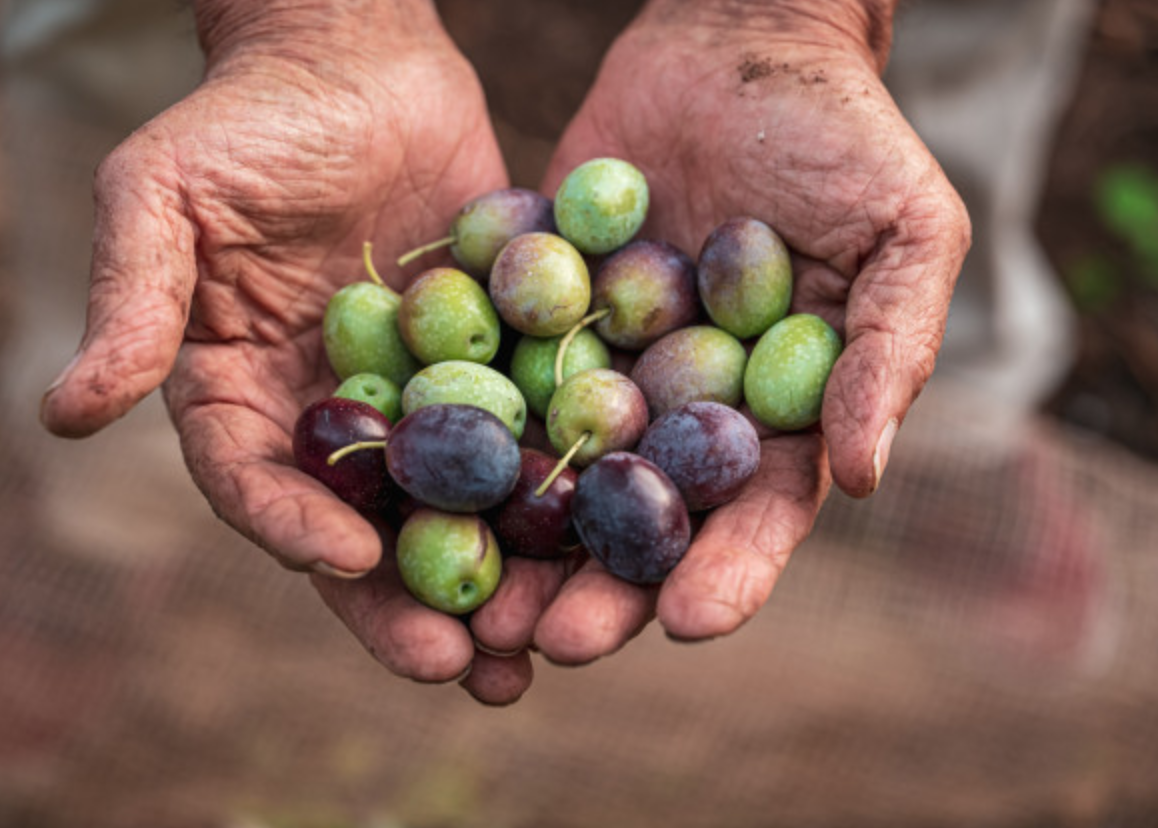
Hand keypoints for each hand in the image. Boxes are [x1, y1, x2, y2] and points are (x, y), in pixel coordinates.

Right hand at [38, 2, 532, 702]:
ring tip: (531, 648)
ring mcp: (418, 397)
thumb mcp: (162, 196)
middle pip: (365, 527)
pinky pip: (522, 435)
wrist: (354, 60)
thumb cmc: (245, 119)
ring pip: (452, 506)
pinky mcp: (492, 365)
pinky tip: (597, 541)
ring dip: (491, 579)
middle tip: (459, 666)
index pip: (257, 482)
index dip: (294, 529)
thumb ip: (132, 302)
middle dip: (407, 601)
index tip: (348, 563)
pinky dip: (554, 490)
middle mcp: (330, 416)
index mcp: (241, 396)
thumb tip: (64, 413)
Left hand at [523, 0, 970, 660]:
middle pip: (642, 519)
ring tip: (476, 604)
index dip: (726, 572)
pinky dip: (458, 432)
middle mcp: (680, 409)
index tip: (686, 622)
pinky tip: (416, 481)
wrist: (733, 39)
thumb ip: (888, 349)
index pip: (754, 514)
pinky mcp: (533, 317)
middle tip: (552, 641)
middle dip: (601, 586)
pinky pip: (496, 379)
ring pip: (555, 474)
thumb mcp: (902, 231)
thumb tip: (866, 477)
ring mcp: (602, 367)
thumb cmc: (840, 134)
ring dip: (517, 543)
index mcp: (773, 414)